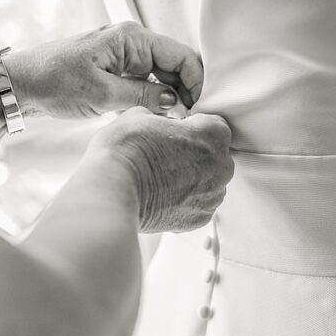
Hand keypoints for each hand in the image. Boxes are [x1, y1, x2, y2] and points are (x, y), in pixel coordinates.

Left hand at [6, 22, 202, 119]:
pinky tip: (157, 121)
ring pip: (162, 77)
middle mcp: (132, 43)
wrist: (20, 84)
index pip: (182, 56)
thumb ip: (143, 96)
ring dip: (172, 99)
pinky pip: (146, 84)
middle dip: (187, 93)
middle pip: (176, 66)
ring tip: (176, 125)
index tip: (202, 109)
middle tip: (191, 123)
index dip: (197, 82)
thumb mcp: (102, 94)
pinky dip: (155, 101)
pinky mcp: (116, 73)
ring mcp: (124, 58)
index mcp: (132, 38)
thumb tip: (176, 102)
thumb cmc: (54, 82)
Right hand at [86, 107, 233, 231]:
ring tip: (161, 178)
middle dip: (194, 155)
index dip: (191, 126)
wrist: (113, 190)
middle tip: (164, 156)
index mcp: (214, 134)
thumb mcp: (139, 115)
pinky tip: (162, 196)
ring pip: (207, 183)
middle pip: (213, 156)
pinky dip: (183, 202)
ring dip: (191, 180)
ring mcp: (212, 196)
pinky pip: (196, 206)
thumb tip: (159, 128)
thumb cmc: (126, 149)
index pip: (212, 124)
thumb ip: (161, 119)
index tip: (174, 132)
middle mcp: (222, 166)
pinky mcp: (199, 220)